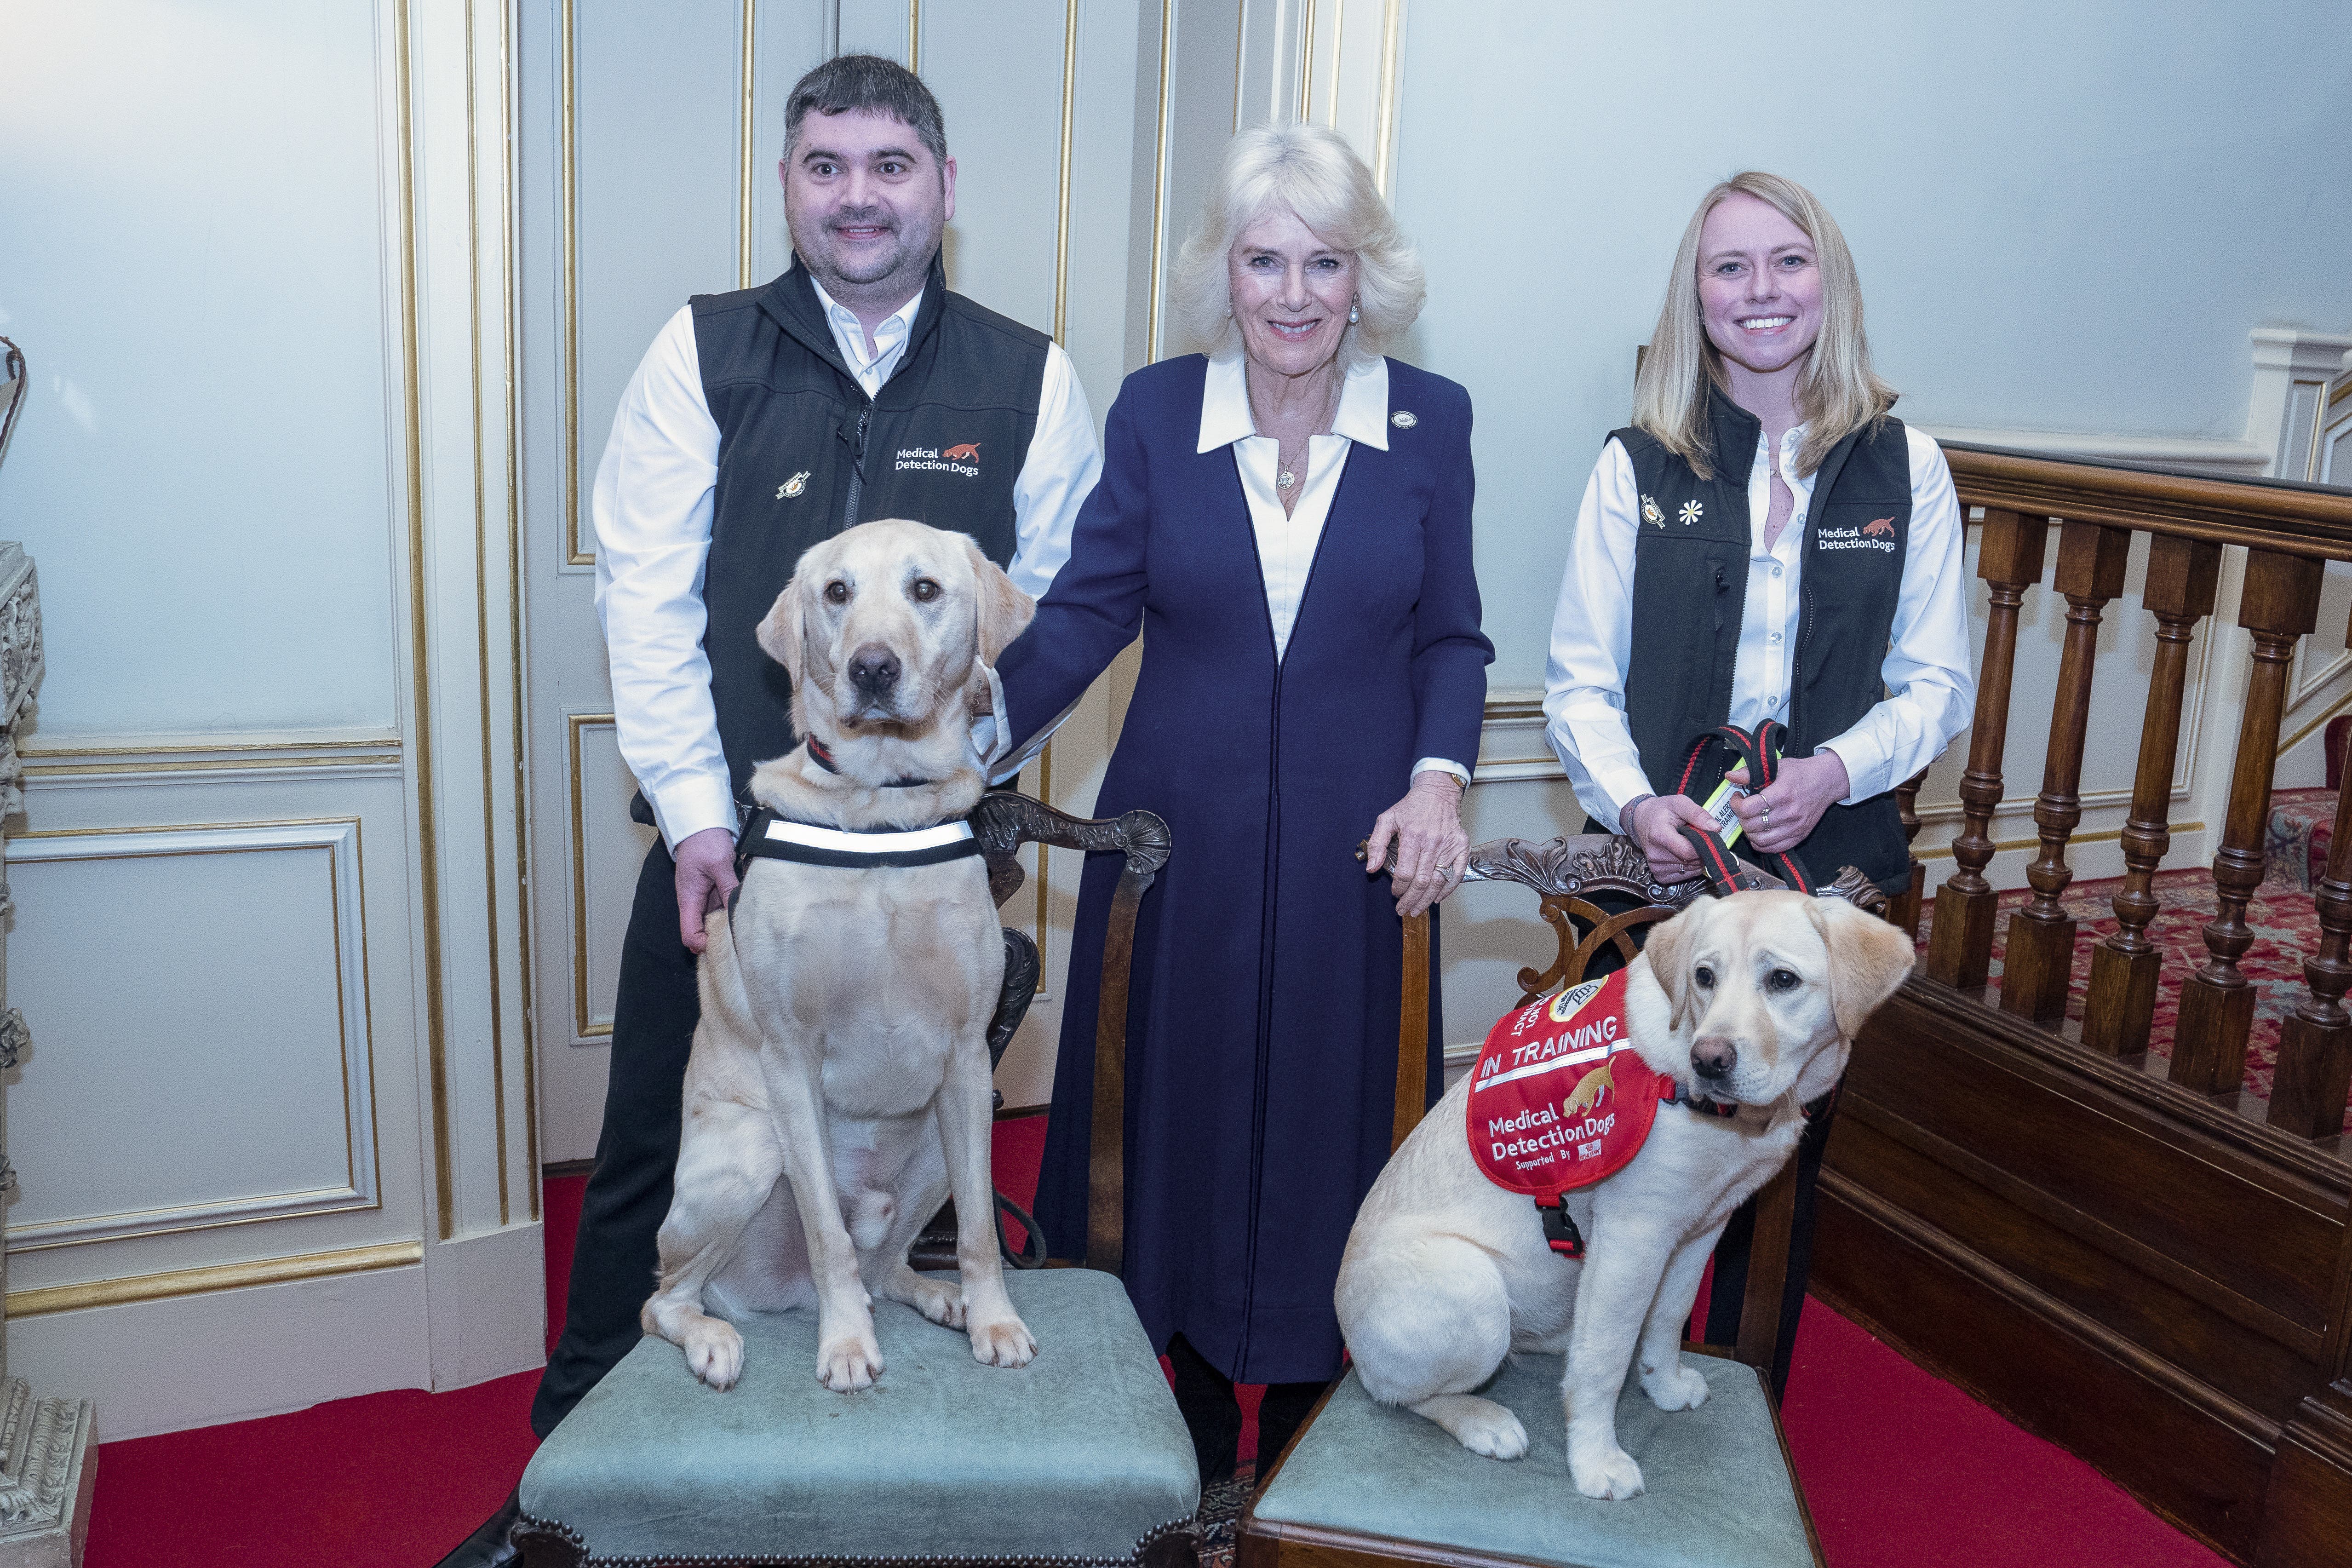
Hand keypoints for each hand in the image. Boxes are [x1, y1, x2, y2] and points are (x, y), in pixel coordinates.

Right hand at [673, 826, 739, 952]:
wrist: (700, 822)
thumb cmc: (705, 839)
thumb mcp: (719, 863)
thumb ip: (728, 888)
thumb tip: (737, 912)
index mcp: (688, 898)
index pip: (689, 934)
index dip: (703, 944)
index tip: (722, 945)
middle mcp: (694, 901)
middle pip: (703, 930)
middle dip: (718, 937)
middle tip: (740, 940)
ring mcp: (704, 895)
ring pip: (714, 919)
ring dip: (727, 924)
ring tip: (746, 928)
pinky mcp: (713, 889)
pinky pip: (722, 906)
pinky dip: (731, 911)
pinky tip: (745, 911)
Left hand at [1366, 771, 1468, 918]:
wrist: (1437, 793)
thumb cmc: (1412, 807)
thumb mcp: (1387, 819)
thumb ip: (1377, 844)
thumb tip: (1371, 868)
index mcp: (1412, 836)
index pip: (1405, 872)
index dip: (1398, 888)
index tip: (1395, 894)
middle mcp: (1432, 842)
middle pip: (1421, 881)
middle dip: (1411, 900)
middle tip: (1404, 910)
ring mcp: (1449, 846)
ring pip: (1438, 881)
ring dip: (1427, 900)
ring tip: (1418, 909)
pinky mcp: (1461, 847)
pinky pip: (1457, 874)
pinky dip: (1448, 889)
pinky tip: (1438, 898)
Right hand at [1625, 794, 1717, 884]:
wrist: (1642, 820)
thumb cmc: (1661, 811)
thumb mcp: (1679, 803)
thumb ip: (1698, 814)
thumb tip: (1716, 828)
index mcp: (1660, 836)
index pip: (1689, 852)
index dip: (1703, 846)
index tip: (1705, 836)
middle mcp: (1656, 854)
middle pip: (1692, 861)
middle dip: (1701, 850)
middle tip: (1695, 837)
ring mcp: (1657, 867)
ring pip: (1691, 869)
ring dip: (1696, 859)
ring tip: (1686, 844)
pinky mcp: (1659, 875)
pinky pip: (1684, 876)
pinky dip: (1689, 866)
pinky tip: (1683, 854)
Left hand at [1727, 751, 1849, 855]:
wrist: (1827, 781)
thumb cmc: (1801, 773)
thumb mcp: (1776, 766)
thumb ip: (1750, 773)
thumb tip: (1730, 776)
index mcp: (1782, 794)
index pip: (1748, 809)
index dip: (1737, 805)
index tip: (1738, 798)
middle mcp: (1789, 813)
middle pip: (1752, 825)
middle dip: (1741, 817)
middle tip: (1743, 809)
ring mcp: (1795, 827)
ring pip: (1760, 840)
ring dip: (1749, 832)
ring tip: (1750, 821)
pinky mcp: (1800, 835)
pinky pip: (1774, 848)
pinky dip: (1761, 844)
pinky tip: (1759, 833)